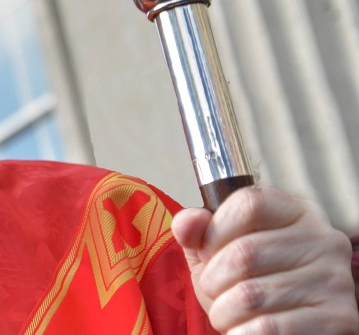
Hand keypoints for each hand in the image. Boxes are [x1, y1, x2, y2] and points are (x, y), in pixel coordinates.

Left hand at [171, 185, 357, 333]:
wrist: (288, 327)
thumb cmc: (250, 283)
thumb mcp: (218, 251)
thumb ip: (199, 232)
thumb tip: (187, 222)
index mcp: (294, 213)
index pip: (248, 204)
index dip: (214, 232)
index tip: (209, 253)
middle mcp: (322, 240)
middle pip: (244, 253)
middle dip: (213, 281)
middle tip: (217, 293)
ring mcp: (333, 279)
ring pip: (250, 296)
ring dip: (224, 313)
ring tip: (232, 314)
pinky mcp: (338, 318)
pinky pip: (268, 328)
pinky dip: (242, 333)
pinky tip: (247, 330)